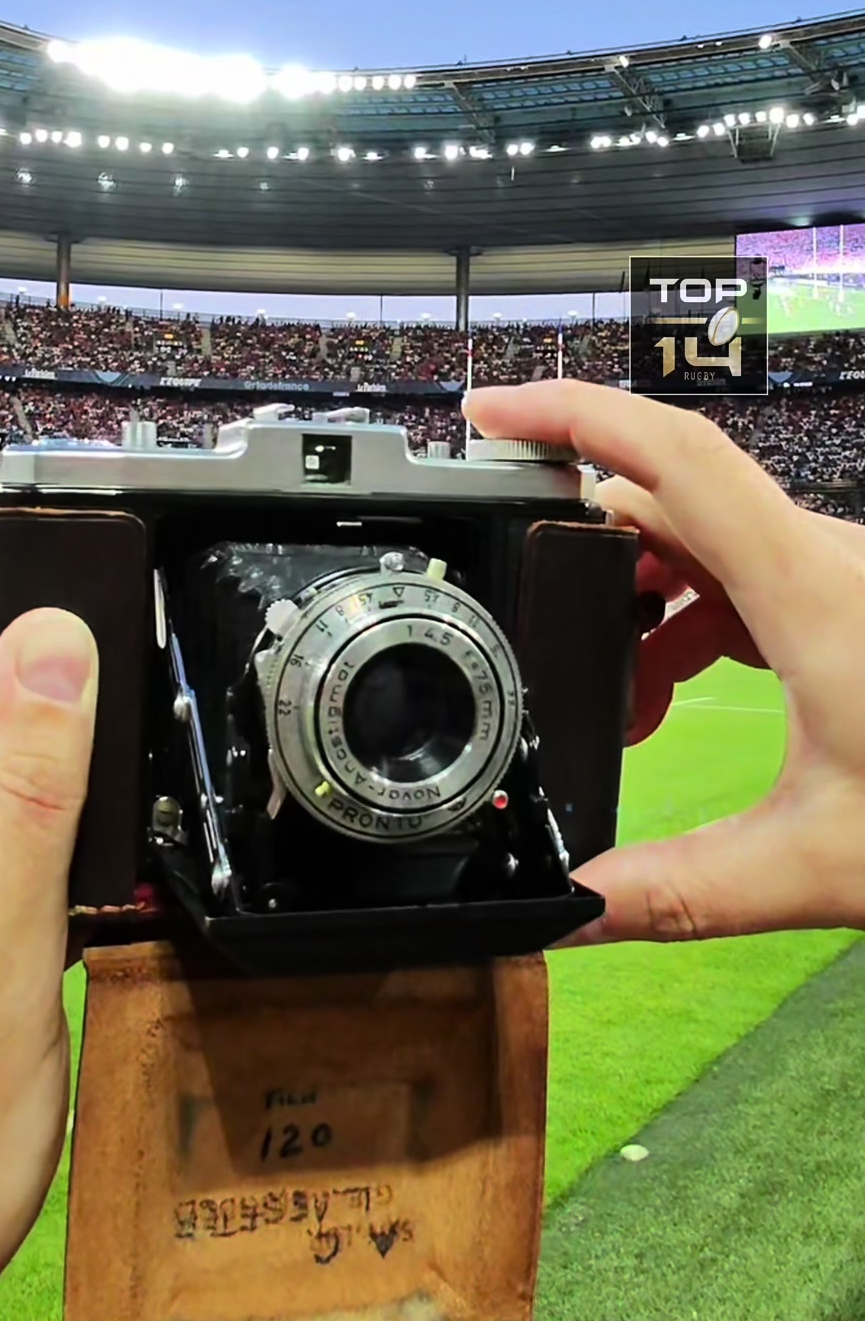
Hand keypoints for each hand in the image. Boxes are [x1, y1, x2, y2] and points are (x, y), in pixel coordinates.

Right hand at [465, 380, 864, 945]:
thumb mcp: (820, 863)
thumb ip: (679, 891)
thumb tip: (573, 910)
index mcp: (809, 591)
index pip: (671, 457)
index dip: (571, 415)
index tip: (491, 410)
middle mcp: (830, 560)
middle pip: (676, 505)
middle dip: (591, 562)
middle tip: (539, 626)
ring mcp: (849, 575)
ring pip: (715, 544)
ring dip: (648, 606)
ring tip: (624, 700)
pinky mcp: (859, 599)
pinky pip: (755, 573)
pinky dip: (698, 620)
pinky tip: (681, 692)